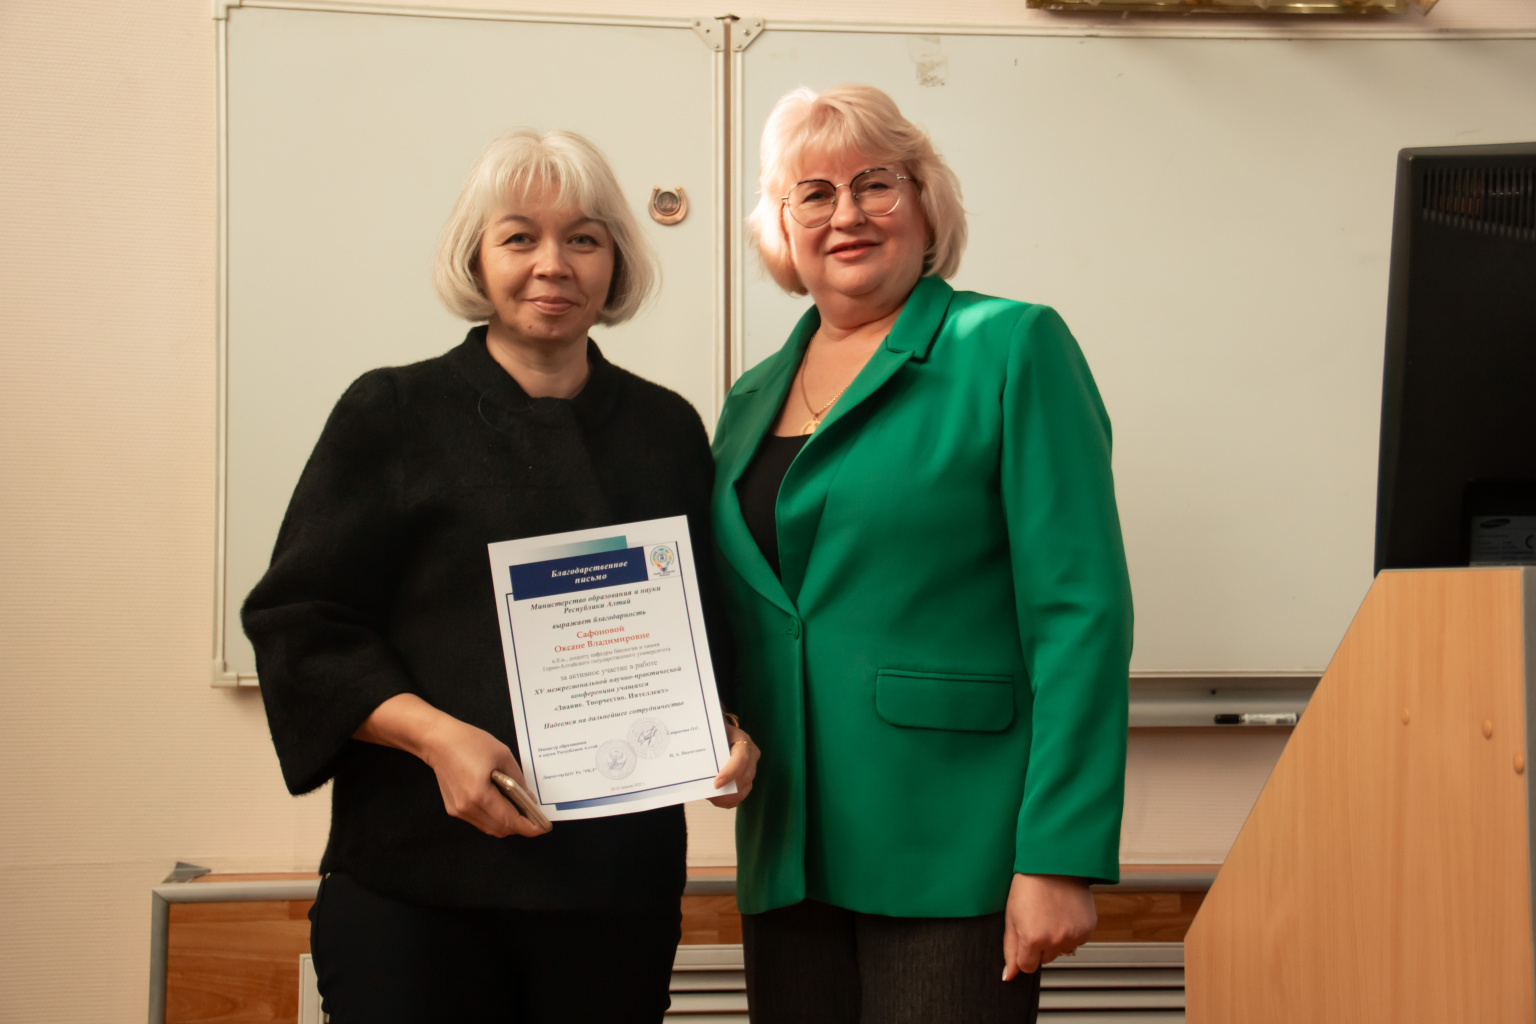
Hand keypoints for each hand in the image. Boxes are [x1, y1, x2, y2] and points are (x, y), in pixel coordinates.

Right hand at [354, 693, 547, 838]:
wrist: (438, 741)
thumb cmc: (470, 743)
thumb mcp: (502, 755)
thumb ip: (518, 780)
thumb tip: (529, 800)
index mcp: (480, 794)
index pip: (509, 820)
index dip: (528, 827)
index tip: (542, 828)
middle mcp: (467, 807)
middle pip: (500, 829)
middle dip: (520, 827)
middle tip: (535, 818)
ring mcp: (459, 810)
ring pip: (489, 828)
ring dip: (506, 824)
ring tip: (521, 813)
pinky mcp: (454, 809)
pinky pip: (479, 821)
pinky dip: (493, 819)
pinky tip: (502, 807)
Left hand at [707, 721, 758, 808]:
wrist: (722, 731)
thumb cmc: (715, 732)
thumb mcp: (711, 734)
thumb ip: (707, 747)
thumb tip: (696, 765)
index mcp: (742, 740)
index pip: (741, 759)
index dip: (730, 774)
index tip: (716, 784)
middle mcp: (751, 754)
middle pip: (744, 777)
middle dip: (727, 789)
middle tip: (709, 794)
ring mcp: (752, 766)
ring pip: (745, 788)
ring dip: (728, 796)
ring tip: (712, 797)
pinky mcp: (748, 777)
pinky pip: (742, 793)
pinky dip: (730, 799)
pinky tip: (717, 799)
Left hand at [1001, 873, 1095, 979]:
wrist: (1053, 863)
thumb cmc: (1028, 885)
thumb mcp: (1011, 917)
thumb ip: (1010, 949)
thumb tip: (1008, 976)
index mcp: (1032, 939)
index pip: (1027, 966)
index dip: (1024, 952)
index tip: (1025, 935)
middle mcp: (1055, 940)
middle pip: (1045, 959)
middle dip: (1040, 945)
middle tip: (1038, 919)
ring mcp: (1073, 935)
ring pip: (1062, 950)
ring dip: (1056, 939)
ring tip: (1051, 914)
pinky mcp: (1088, 928)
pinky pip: (1077, 940)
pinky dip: (1071, 931)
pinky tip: (1064, 912)